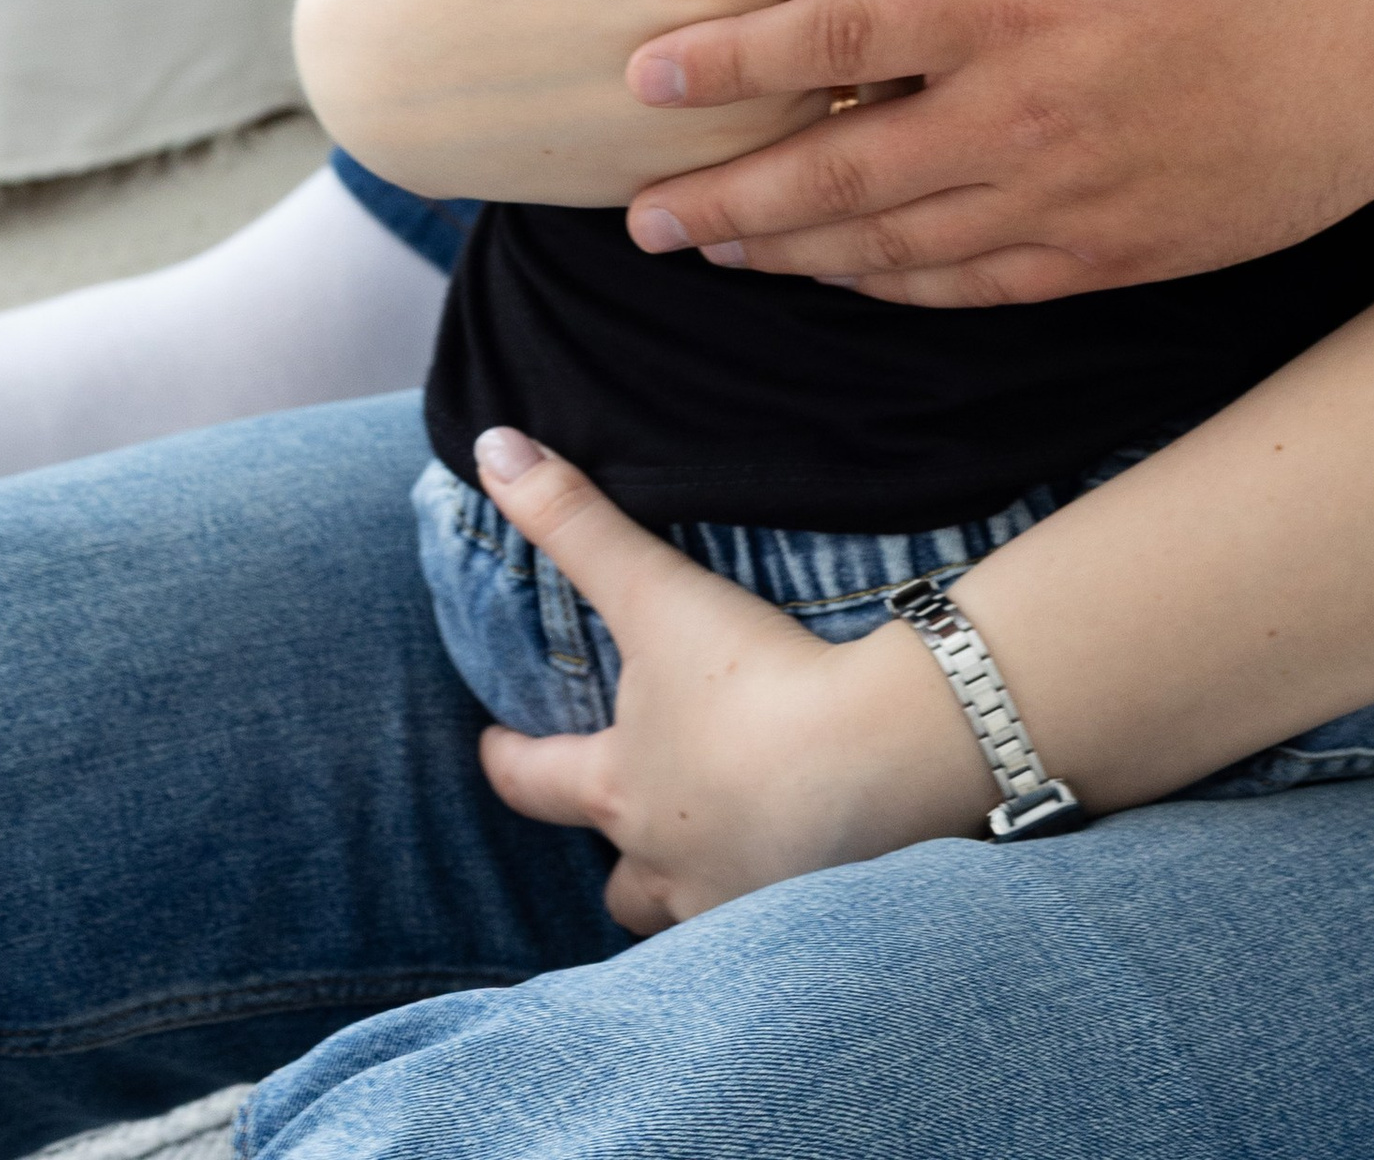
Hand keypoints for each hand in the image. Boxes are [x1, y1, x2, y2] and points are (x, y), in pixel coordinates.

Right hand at [294, 0, 1043, 204]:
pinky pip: (824, 196)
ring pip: (880, 131)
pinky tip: (976, 160)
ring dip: (966, 99)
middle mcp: (730, 71)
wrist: (387, 85)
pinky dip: (897, 174)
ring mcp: (719, 152)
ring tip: (1077, 68)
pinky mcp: (700, 200)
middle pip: (904, 39)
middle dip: (1008, 5)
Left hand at [468, 430, 983, 928]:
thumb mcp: (656, 592)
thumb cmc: (755, 681)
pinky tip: (806, 879)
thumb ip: (575, 519)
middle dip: (617, 862)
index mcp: (623, 789)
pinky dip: (781, 902)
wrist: (881, 758)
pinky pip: (777, 926)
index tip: (492, 747)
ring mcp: (741, 905)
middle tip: (630, 824)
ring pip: (692, 919)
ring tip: (718, 864)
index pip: (535, 784)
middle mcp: (670, 864)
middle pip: (620, 887)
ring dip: (694, 895)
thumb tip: (493, 447)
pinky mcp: (816, 919)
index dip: (507, 762)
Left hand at [622, 0, 1373, 299]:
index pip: (837, 34)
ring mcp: (1071, 199)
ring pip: (898, 247)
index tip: (644, 76)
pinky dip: (898, 288)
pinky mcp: (1118, 253)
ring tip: (718, 251)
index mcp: (1019, 2)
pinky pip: (979, 286)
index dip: (732, 59)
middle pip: (841, 170)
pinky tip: (848, 280)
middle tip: (640, 213)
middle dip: (729, 195)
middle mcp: (1027, 117)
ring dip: (796, 252)